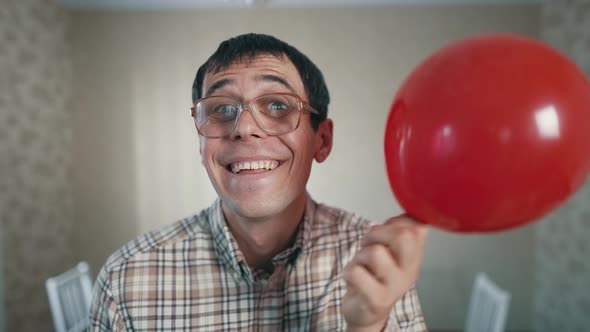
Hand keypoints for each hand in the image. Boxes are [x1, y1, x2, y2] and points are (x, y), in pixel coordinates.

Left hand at [342, 215, 427, 330]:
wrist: (367, 313)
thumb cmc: (375, 278)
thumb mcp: (392, 253)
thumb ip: (400, 231)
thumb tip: (409, 212)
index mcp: (414, 256)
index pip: (418, 227)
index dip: (395, 221)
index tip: (386, 231)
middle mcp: (409, 271)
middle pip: (404, 235)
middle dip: (378, 232)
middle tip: (369, 243)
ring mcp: (394, 286)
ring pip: (375, 252)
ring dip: (360, 253)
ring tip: (361, 263)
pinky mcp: (376, 299)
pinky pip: (356, 272)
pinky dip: (349, 270)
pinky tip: (354, 278)